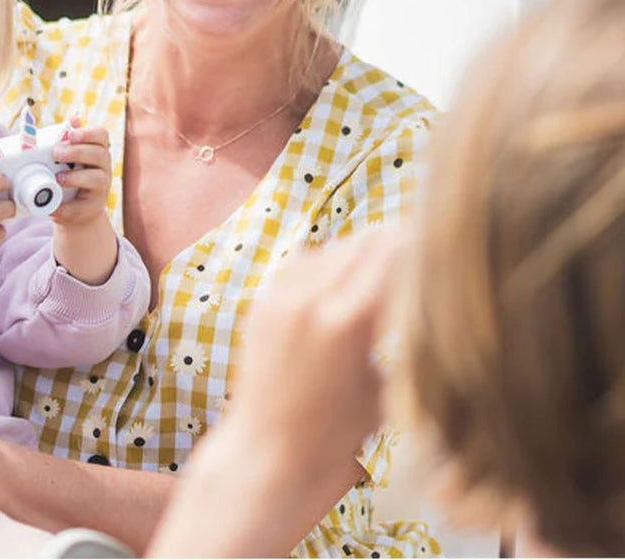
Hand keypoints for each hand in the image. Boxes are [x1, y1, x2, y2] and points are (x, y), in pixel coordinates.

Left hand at [50, 120, 111, 231]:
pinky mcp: (92, 207)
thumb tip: (73, 117)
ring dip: (76, 177)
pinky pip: (82, 206)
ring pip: (97, 178)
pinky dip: (67, 207)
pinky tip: (54, 206)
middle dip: (77, 152)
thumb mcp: (68, 157)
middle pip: (99, 154)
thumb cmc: (69, 176)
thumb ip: (69, 138)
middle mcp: (103, 167)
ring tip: (58, 178)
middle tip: (56, 153)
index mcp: (97, 150)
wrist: (74, 210)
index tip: (71, 134)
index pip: (101, 135)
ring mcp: (101, 188)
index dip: (88, 133)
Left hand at [149, 230, 400, 556]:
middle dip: (391, 243)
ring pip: (331, 248)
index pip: (390, 253)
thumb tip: (423, 296)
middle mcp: (310, 299)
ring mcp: (280, 297)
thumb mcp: (385, 384)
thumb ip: (398, 334)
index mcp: (349, 321)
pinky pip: (302, 264)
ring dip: (359, 249)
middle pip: (361, 243)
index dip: (417, 244)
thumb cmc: (339, 434)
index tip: (436, 245)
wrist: (268, 455)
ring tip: (382, 260)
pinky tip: (343, 276)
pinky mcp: (262, 302)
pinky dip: (327, 263)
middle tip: (414, 247)